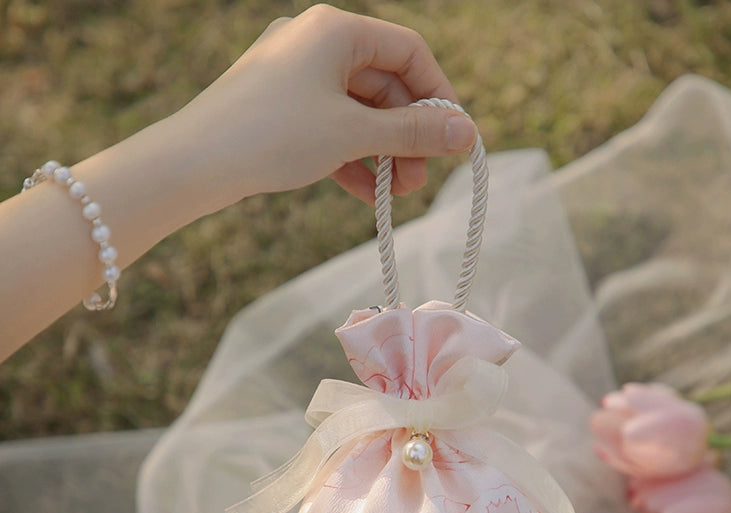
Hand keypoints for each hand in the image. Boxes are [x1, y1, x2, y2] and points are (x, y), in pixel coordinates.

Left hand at [175, 3, 477, 205]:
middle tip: (419, 180)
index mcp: (335, 30)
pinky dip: (352, 159)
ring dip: (382, 154)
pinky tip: (368, 195)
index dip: (437, 95)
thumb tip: (466, 134)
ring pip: (357, 113)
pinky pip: (330, 129)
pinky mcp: (280, 109)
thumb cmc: (273, 135)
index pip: (408, 52)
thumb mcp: (352, 133)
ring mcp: (295, 78)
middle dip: (407, 137)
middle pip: (383, 86)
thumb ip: (412, 133)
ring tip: (397, 193)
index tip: (453, 138)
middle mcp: (316, 45)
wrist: (195, 164)